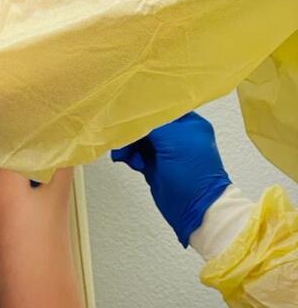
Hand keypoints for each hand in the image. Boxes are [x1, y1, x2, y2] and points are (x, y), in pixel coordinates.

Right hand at [111, 111, 231, 246]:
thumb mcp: (173, 139)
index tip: (125, 109)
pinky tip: (125, 160)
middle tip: (121, 135)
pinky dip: (128, 155)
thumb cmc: (192, 173)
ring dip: (127, 143)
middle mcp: (177, 135)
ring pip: (137, 138)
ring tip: (122, 153)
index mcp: (188, 124)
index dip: (143, 108)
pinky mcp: (153, 165)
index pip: (161, 107)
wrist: (195, 209)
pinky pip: (134, 153)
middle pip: (146, 123)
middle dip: (131, 129)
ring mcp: (164, 151)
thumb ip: (151, 122)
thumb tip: (131, 113)